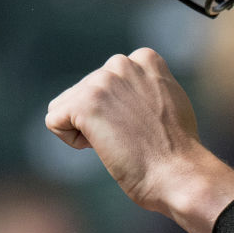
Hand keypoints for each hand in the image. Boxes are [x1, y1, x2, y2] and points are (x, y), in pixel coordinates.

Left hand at [46, 48, 203, 210]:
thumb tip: (124, 92)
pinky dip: (72, 142)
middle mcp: (122, 63)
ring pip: (65, 108)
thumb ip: (144, 87)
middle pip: (82, 93)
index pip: (104, 82)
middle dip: (100, 120)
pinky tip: (104, 146)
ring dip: (87, 131)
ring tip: (121, 141)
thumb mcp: (167, 103)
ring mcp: (103, 80)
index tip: (143, 126)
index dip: (117, 112)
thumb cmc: (177, 151)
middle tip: (133, 137)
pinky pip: (54, 122)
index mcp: (144, 58)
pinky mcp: (85, 103)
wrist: (179, 174)